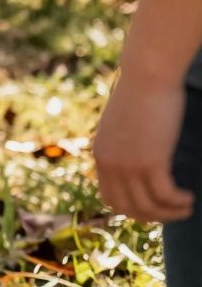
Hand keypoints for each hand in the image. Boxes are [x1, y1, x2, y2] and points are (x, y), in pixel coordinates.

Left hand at [94, 74, 193, 222]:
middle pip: (128, 209)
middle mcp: (109, 164)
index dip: (132, 209)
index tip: (153, 207)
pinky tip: (189, 197)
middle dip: (153, 217)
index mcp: (100, 155)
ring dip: (170, 212)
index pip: (109, 199)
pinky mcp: (150, 161)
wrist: (147, 74)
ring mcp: (127, 165)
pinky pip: (165, 196)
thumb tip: (138, 155)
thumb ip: (125, 144)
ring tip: (187, 206)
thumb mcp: (124, 124)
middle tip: (174, 212)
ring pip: (149, 206)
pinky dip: (178, 202)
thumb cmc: (140, 94)